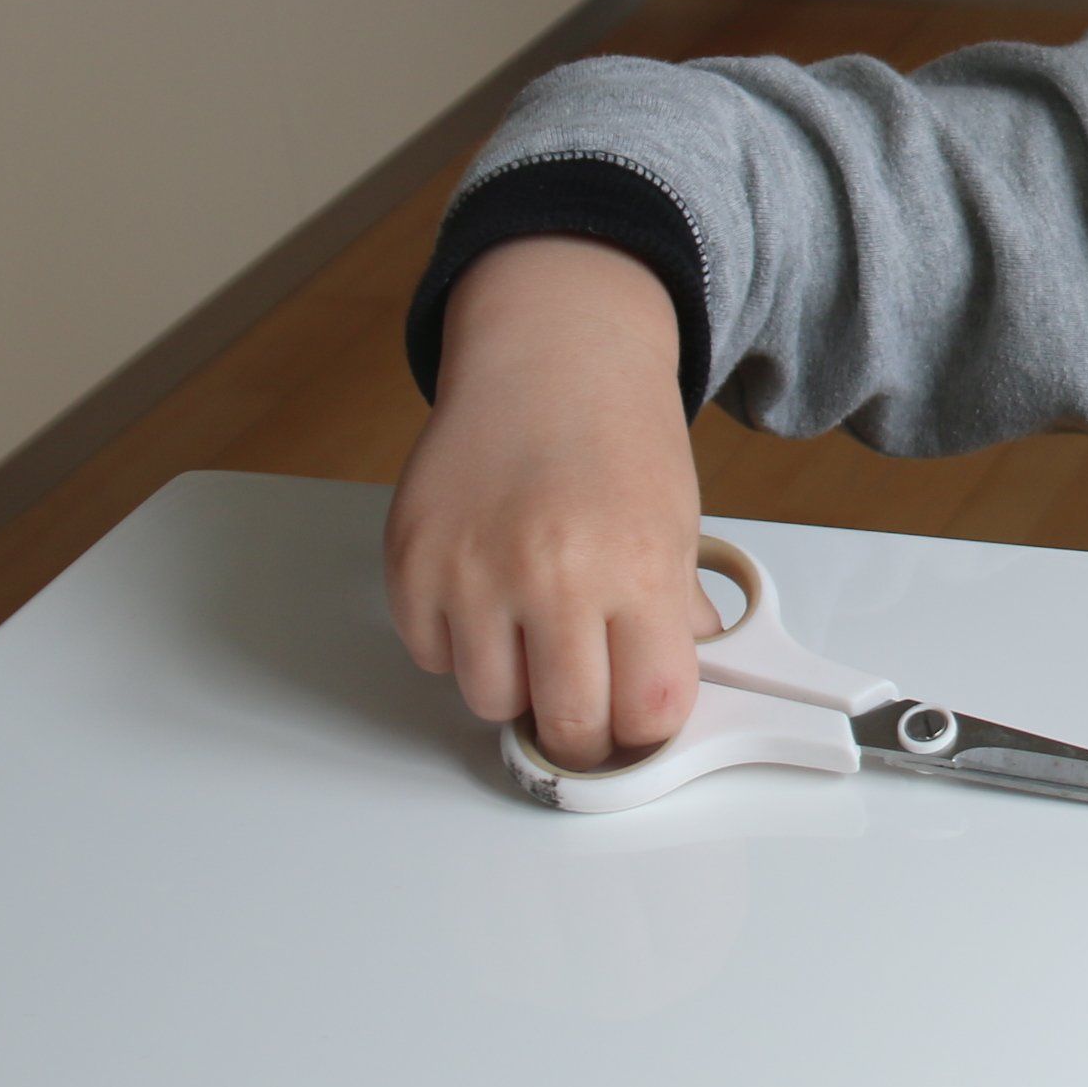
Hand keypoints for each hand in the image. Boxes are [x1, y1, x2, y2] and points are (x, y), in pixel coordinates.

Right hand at [384, 237, 719, 769]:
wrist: (548, 356)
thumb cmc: (617, 435)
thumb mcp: (676, 527)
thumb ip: (673, 619)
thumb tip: (669, 699)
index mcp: (637, 568)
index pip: (649, 711)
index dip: (645, 730)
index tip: (638, 724)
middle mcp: (552, 573)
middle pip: (567, 725)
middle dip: (582, 729)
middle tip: (586, 705)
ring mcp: (472, 570)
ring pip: (490, 701)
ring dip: (515, 683)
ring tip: (537, 629)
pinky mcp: (412, 561)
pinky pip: (432, 655)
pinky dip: (459, 643)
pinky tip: (488, 593)